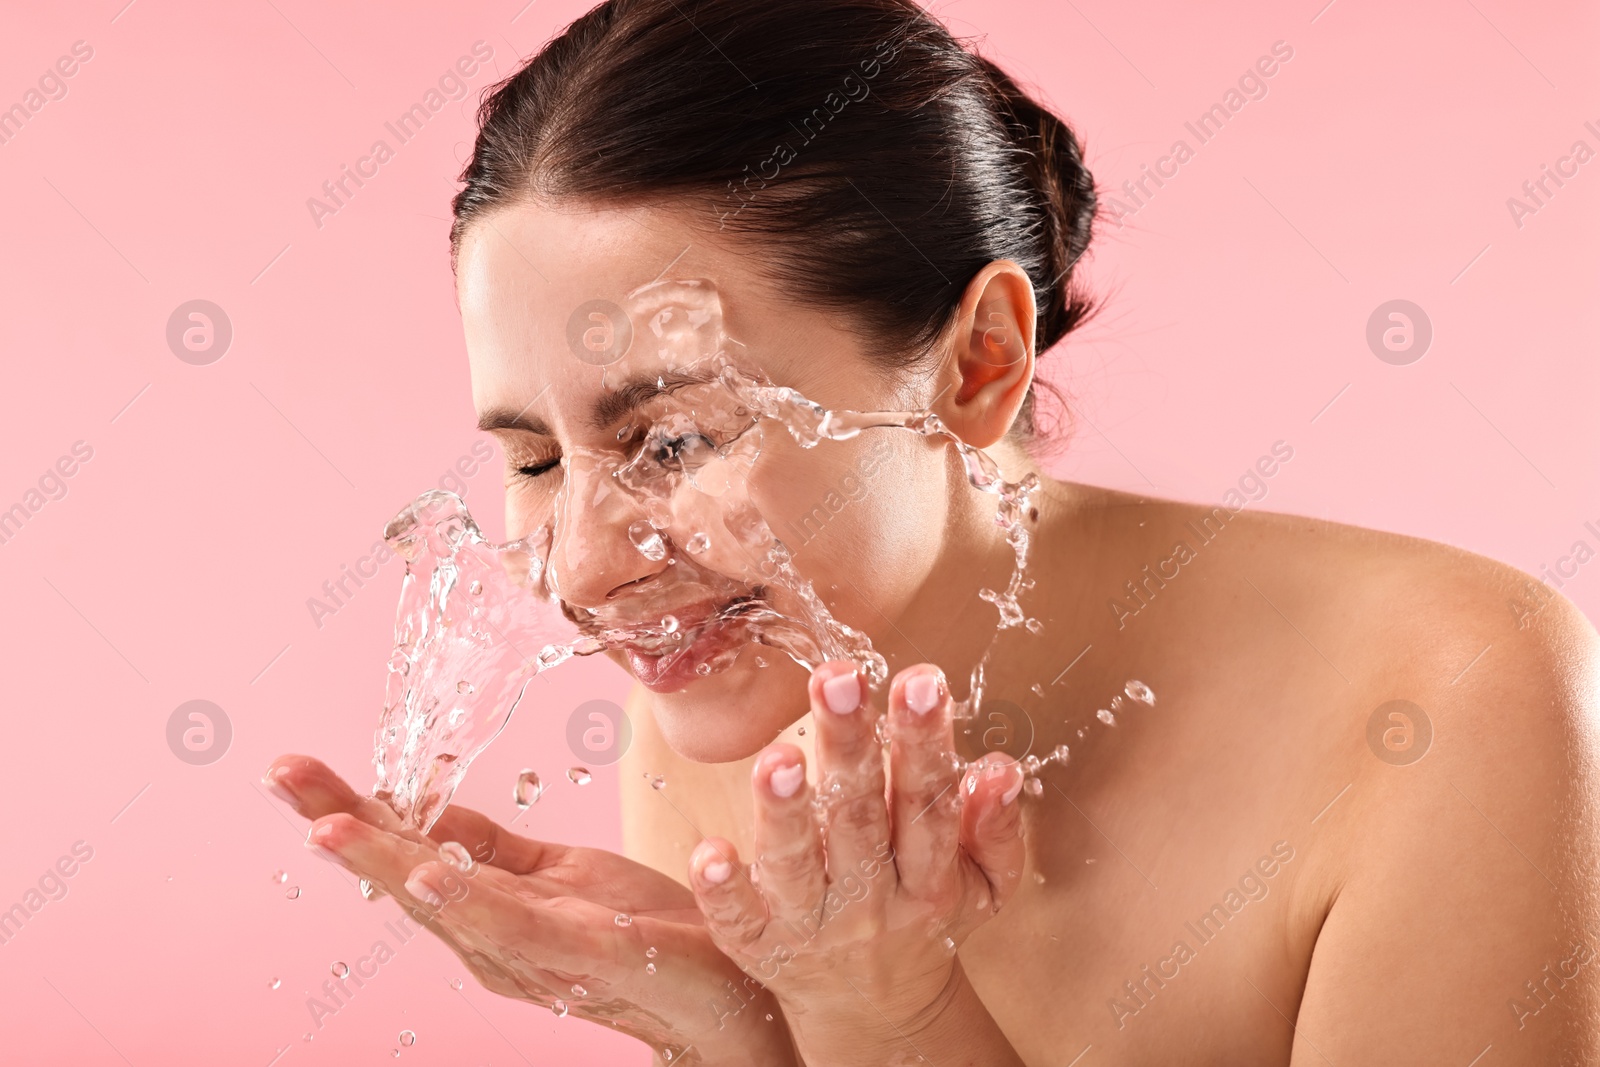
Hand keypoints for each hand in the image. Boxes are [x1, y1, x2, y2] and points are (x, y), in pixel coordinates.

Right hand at [263, 755, 796, 1065]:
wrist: (733, 992)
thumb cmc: (648, 931)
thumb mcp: (563, 876)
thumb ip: (494, 853)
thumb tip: (428, 818)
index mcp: (489, 915)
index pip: (407, 852)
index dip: (350, 812)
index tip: (292, 770)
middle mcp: (494, 942)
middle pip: (406, 876)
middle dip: (344, 826)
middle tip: (283, 774)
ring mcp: (536, 953)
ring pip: (445, 903)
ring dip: (385, 864)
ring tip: (328, 827)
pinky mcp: (587, 954)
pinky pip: (517, 926)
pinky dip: (465, 899)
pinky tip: (427, 872)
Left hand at [684, 663, 1026, 1064]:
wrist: (877, 1012)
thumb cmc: (926, 919)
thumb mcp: (984, 885)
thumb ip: (994, 826)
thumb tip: (1000, 767)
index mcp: (928, 880)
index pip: (927, 804)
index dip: (925, 742)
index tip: (921, 680)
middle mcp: (869, 902)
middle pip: (858, 819)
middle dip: (849, 747)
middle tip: (838, 679)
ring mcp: (810, 926)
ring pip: (796, 867)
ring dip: (785, 812)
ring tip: (778, 756)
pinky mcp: (758, 946)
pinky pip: (737, 921)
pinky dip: (724, 889)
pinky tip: (709, 850)